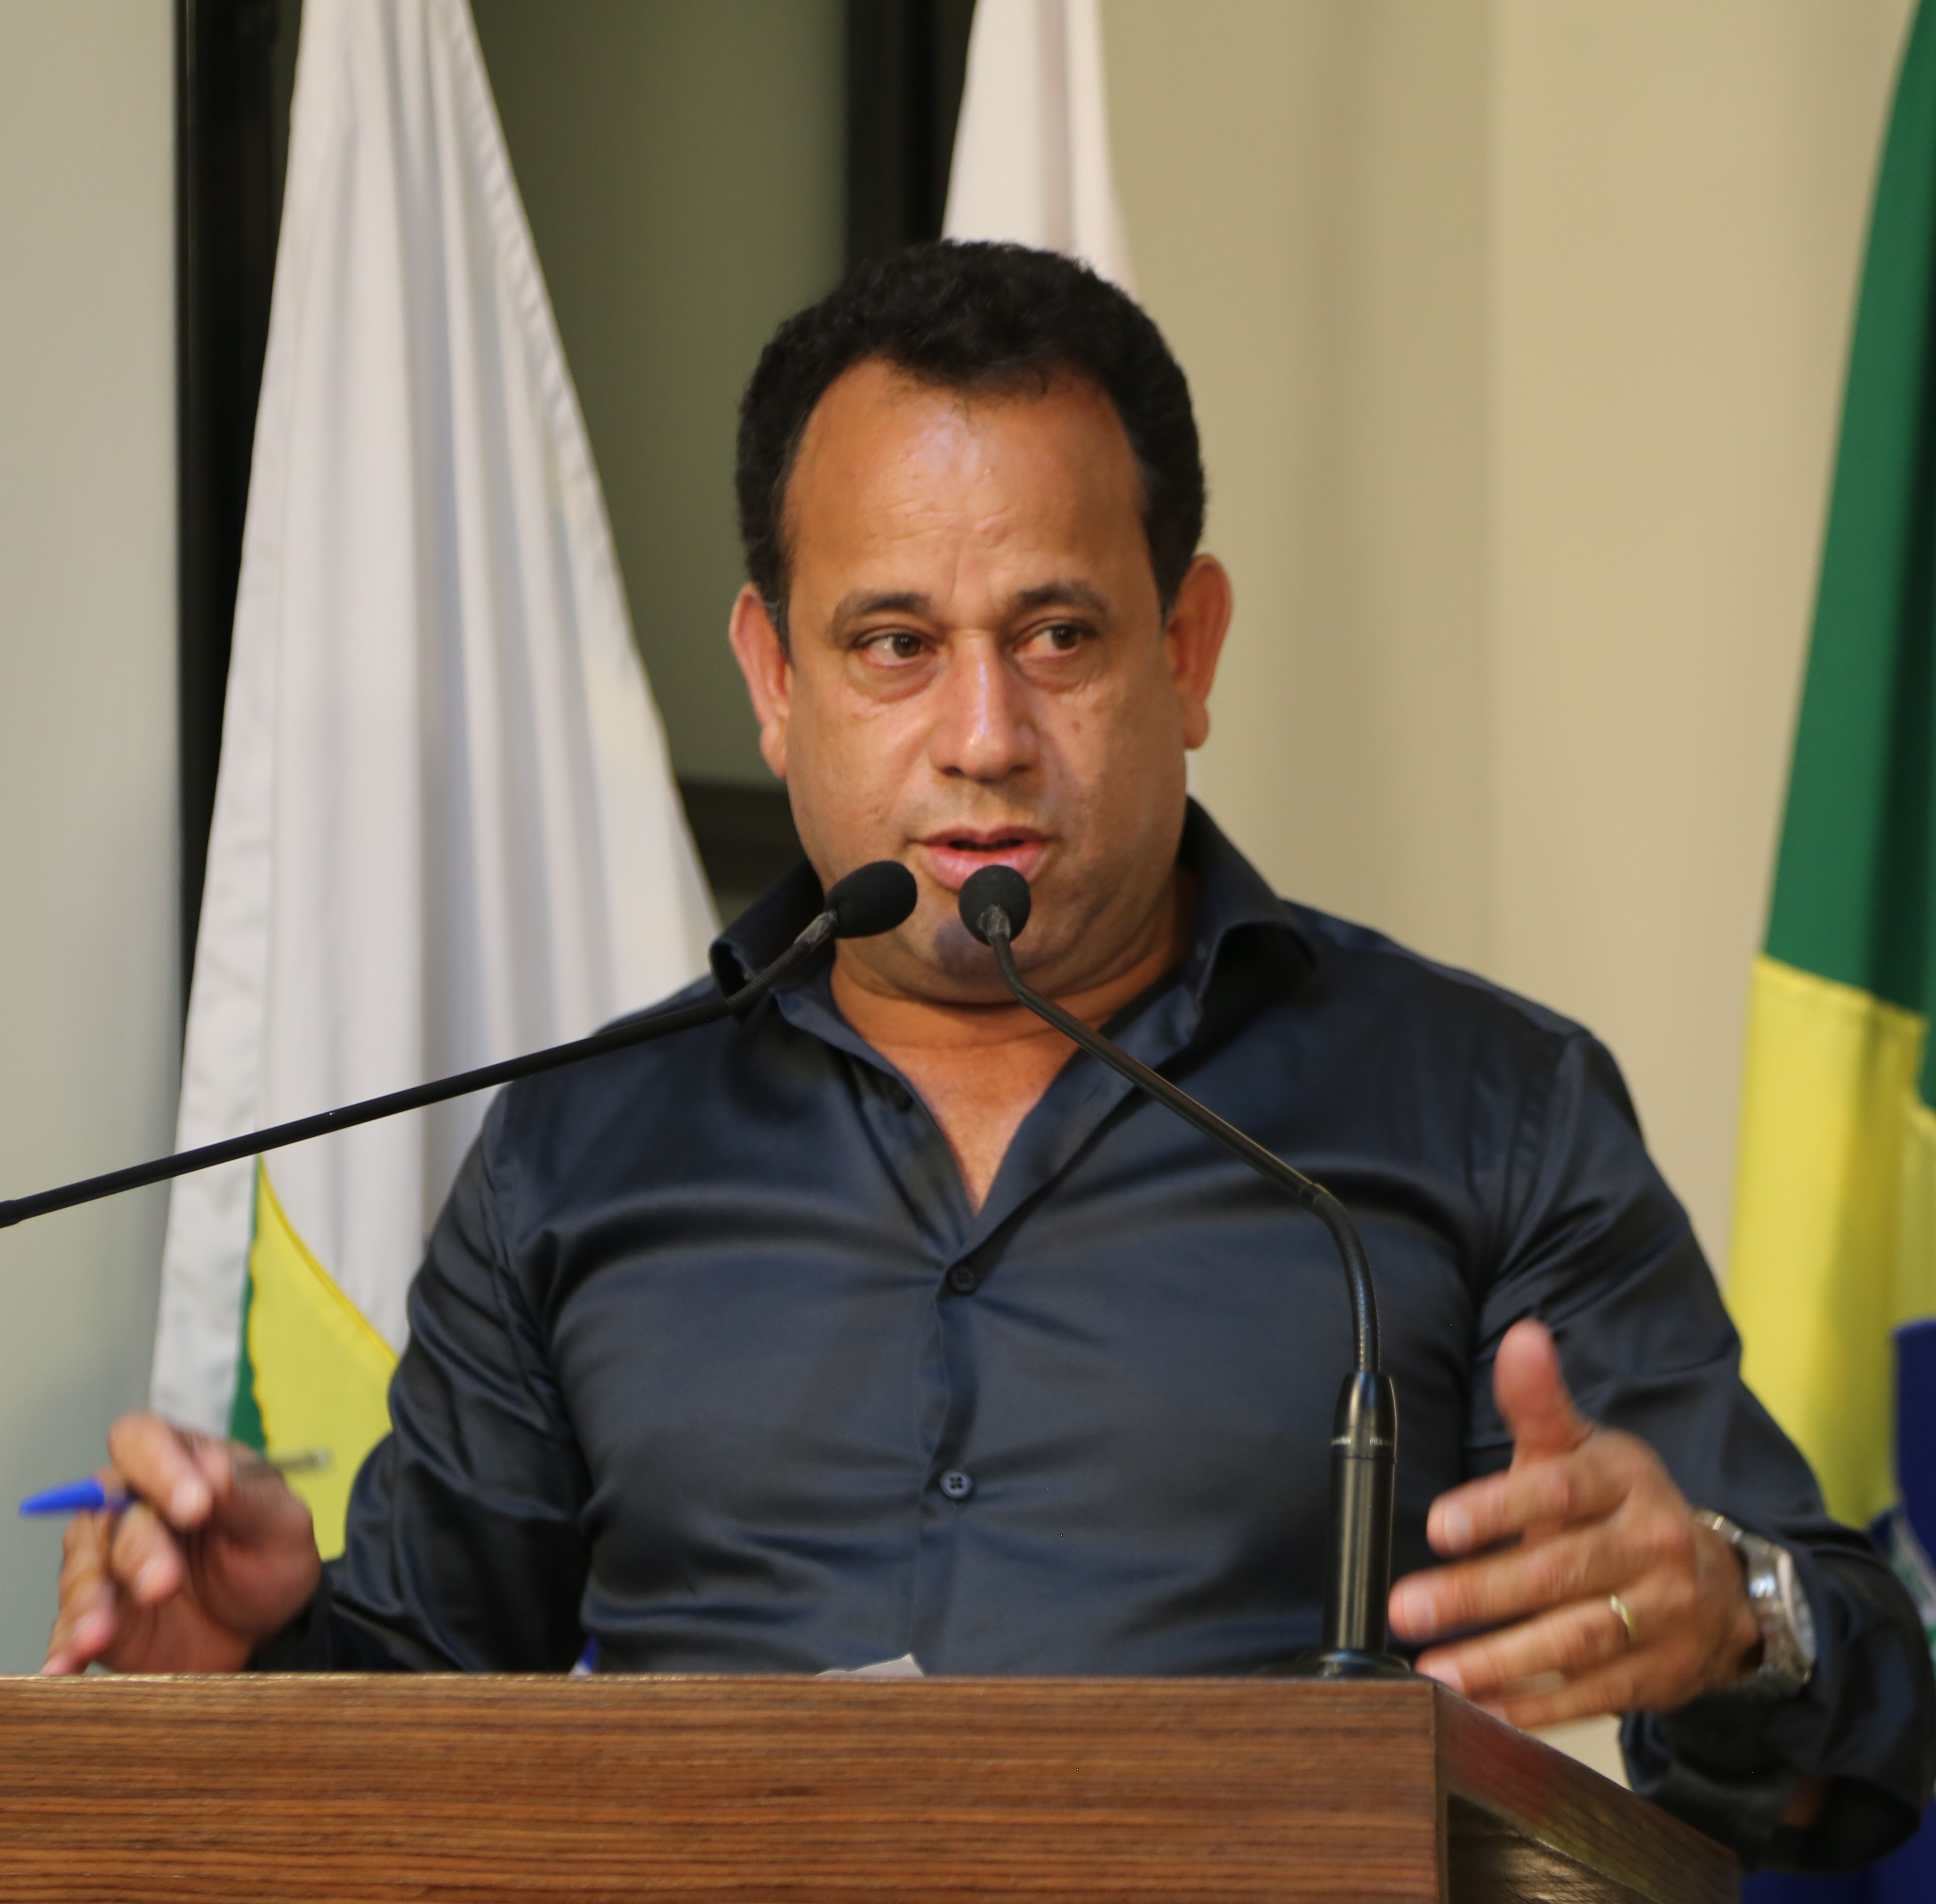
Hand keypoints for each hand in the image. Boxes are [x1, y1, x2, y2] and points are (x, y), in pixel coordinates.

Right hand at [42, 1414, 321, 1674]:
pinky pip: (70, 1625)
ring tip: (99, 1633)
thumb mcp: (279, 1522)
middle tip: (165, 1582)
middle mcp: (131, 1506)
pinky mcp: (99, 1613)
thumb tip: (211, 1467)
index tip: (194, 1504)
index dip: (158, 1464)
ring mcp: (109, 1561)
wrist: (270, 1625)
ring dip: (89, 1601)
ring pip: (82, 1568)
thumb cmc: (270, 1556)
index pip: (143, 1441)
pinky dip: (65, 1644)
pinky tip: (65, 1664)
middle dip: (138, 1548)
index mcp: (178, 1464)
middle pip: (110, 1511)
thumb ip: (244, 1495)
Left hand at [1387, 1319, 1760, 1726]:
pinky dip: (1535, 1707)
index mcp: (1625, 1481)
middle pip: (1557, 1573)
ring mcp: (1662, 1616)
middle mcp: (1651, 1546)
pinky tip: (1482, 1710)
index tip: (1437, 1525)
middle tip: (1408, 1606)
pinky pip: (1592, 1695)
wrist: (1719, 1584)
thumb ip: (1540, 1401)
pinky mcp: (1660, 1675)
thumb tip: (1522, 1337)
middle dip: (1476, 1594)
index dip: (1497, 1508)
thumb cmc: (1620, 1505)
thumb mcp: (1584, 1447)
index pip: (1559, 1492)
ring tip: (1435, 1670)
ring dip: (1498, 1661)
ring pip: (1573, 1642)